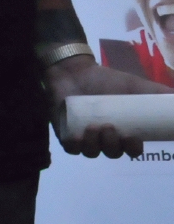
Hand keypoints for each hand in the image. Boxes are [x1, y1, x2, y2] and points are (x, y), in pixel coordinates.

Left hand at [49, 53, 171, 157]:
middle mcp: (104, 138)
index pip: (132, 149)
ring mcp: (83, 138)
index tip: (134, 139)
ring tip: (96, 126)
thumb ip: (158, 93)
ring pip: (92, 152)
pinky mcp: (65, 134)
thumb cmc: (106, 81)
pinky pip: (71, 149)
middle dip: (115, 146)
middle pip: (113, 153)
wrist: (76, 71)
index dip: (134, 149)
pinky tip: (79, 135)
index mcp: (123, 131)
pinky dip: (76, 145)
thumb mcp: (135, 86)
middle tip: (114, 130)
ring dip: (96, 144)